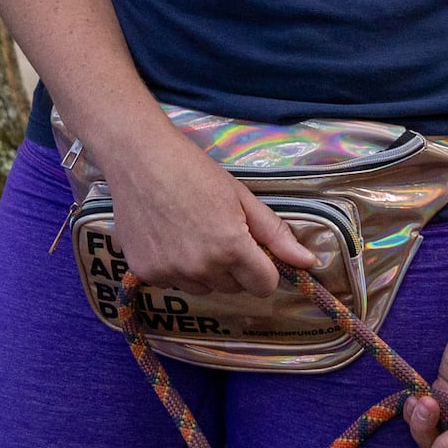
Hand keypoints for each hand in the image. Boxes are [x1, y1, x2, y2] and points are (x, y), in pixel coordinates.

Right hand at [93, 120, 312, 300]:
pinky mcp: (147, 273)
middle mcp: (202, 268)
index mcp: (231, 248)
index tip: (253, 249)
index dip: (264, 268)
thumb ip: (275, 234)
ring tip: (192, 234)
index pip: (264, 285)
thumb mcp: (242, 198)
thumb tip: (308, 263)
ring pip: (205, 288)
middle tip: (218, 231)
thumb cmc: (195, 171)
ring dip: (206, 271)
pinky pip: (175, 284)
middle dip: (235, 267)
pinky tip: (169, 238)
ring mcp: (171, 273)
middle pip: (235, 288)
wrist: (139, 159)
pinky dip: (177, 268)